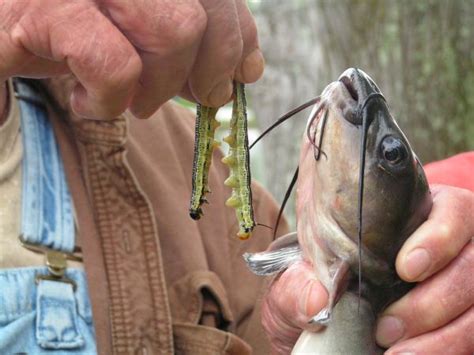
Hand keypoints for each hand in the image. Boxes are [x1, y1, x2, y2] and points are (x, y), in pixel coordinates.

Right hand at [0, 0, 262, 118]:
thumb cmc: (67, 27)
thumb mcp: (139, 28)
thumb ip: (197, 39)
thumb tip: (248, 70)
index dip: (240, 36)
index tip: (242, 73)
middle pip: (204, 13)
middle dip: (208, 70)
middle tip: (194, 96)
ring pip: (175, 32)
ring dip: (155, 87)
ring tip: (127, 96)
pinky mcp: (45, 8)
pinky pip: (116, 66)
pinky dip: (108, 100)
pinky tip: (86, 98)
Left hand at [261, 185, 472, 353]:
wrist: (321, 302)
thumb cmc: (318, 271)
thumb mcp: (297, 270)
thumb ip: (298, 282)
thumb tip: (317, 301)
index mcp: (417, 213)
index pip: (453, 212)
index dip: (439, 238)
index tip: (407, 267)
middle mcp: (449, 245)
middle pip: (472, 267)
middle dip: (434, 302)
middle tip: (388, 327)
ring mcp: (458, 283)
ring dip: (443, 336)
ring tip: (396, 352)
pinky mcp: (459, 318)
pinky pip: (470, 336)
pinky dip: (446, 349)